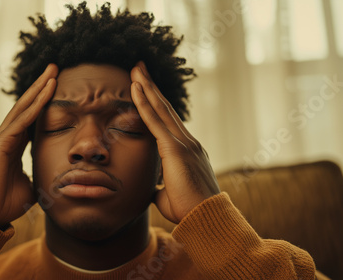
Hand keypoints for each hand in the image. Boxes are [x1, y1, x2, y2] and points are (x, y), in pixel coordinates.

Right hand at [0, 64, 57, 226]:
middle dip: (40, 87)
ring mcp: (0, 139)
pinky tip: (47, 91)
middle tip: (54, 69)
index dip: (43, 103)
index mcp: (12, 146)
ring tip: (52, 72)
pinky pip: (21, 120)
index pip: (30, 119)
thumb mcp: (30, 185)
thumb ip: (38, 173)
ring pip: (23, 108)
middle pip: (25, 107)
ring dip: (39, 89)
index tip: (56, 89)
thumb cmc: (5, 203)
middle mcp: (5, 138)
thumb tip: (55, 173)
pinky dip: (36, 105)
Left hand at [130, 61, 219, 222]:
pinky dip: (144, 103)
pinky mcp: (175, 149)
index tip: (145, 87)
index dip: (155, 102)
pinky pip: (154, 121)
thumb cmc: (189, 210)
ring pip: (160, 108)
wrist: (206, 218)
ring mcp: (182, 143)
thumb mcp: (166, 195)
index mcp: (185, 150)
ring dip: (146, 87)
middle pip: (164, 107)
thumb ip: (158, 186)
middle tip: (139, 67)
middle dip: (150, 86)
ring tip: (136, 69)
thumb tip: (149, 189)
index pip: (166, 120)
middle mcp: (185, 141)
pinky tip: (136, 89)